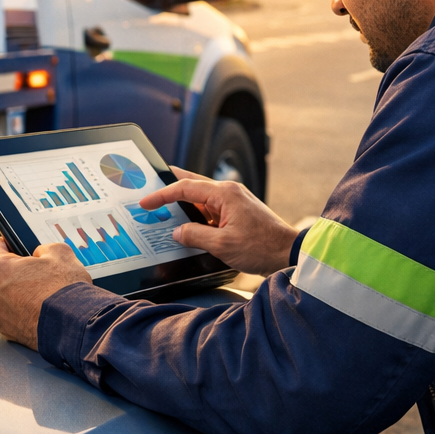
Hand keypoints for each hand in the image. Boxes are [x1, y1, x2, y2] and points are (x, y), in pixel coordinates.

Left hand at [0, 237, 93, 348]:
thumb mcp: (60, 253)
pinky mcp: (7, 332)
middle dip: (15, 271)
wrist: (76, 327)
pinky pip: (11, 314)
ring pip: (4, 296)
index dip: (8, 242)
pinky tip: (41, 309)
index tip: (17, 245)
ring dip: (18, 292)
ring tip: (42, 293)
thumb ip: (43, 248)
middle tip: (37, 272)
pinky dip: (23, 311)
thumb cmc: (65, 291)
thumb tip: (40, 254)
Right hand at [142, 167, 299, 275]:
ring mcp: (234, 202)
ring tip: (163, 203)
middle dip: (171, 184)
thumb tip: (177, 232)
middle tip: (151, 180)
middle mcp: (229, 192)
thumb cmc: (261, 247)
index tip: (145, 201)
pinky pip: (211, 209)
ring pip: (201, 197)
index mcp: (224, 193)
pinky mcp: (237, 213)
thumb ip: (195, 235)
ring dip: (183, 202)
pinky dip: (196, 213)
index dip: (162, 195)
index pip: (185, 188)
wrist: (289, 253)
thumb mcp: (222, 245)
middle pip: (192, 183)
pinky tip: (186, 221)